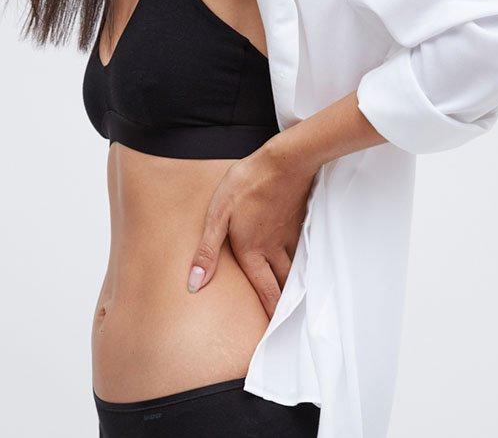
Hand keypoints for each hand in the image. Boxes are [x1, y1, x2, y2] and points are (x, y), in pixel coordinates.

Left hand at [186, 138, 317, 317]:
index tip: (274, 335)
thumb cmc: (246, 184)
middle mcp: (273, 249)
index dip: (269, 313)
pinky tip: (303, 264)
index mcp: (251, 250)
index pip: (263, 290)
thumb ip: (207, 251)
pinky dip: (303, 263)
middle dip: (285, 306)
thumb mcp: (217, 215)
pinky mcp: (299, 222)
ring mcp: (290, 236)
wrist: (282, 162)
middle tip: (287, 325)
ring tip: (295, 302)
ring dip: (295, 287)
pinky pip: (303, 250)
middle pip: (283, 285)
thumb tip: (194, 283)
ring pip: (295, 269)